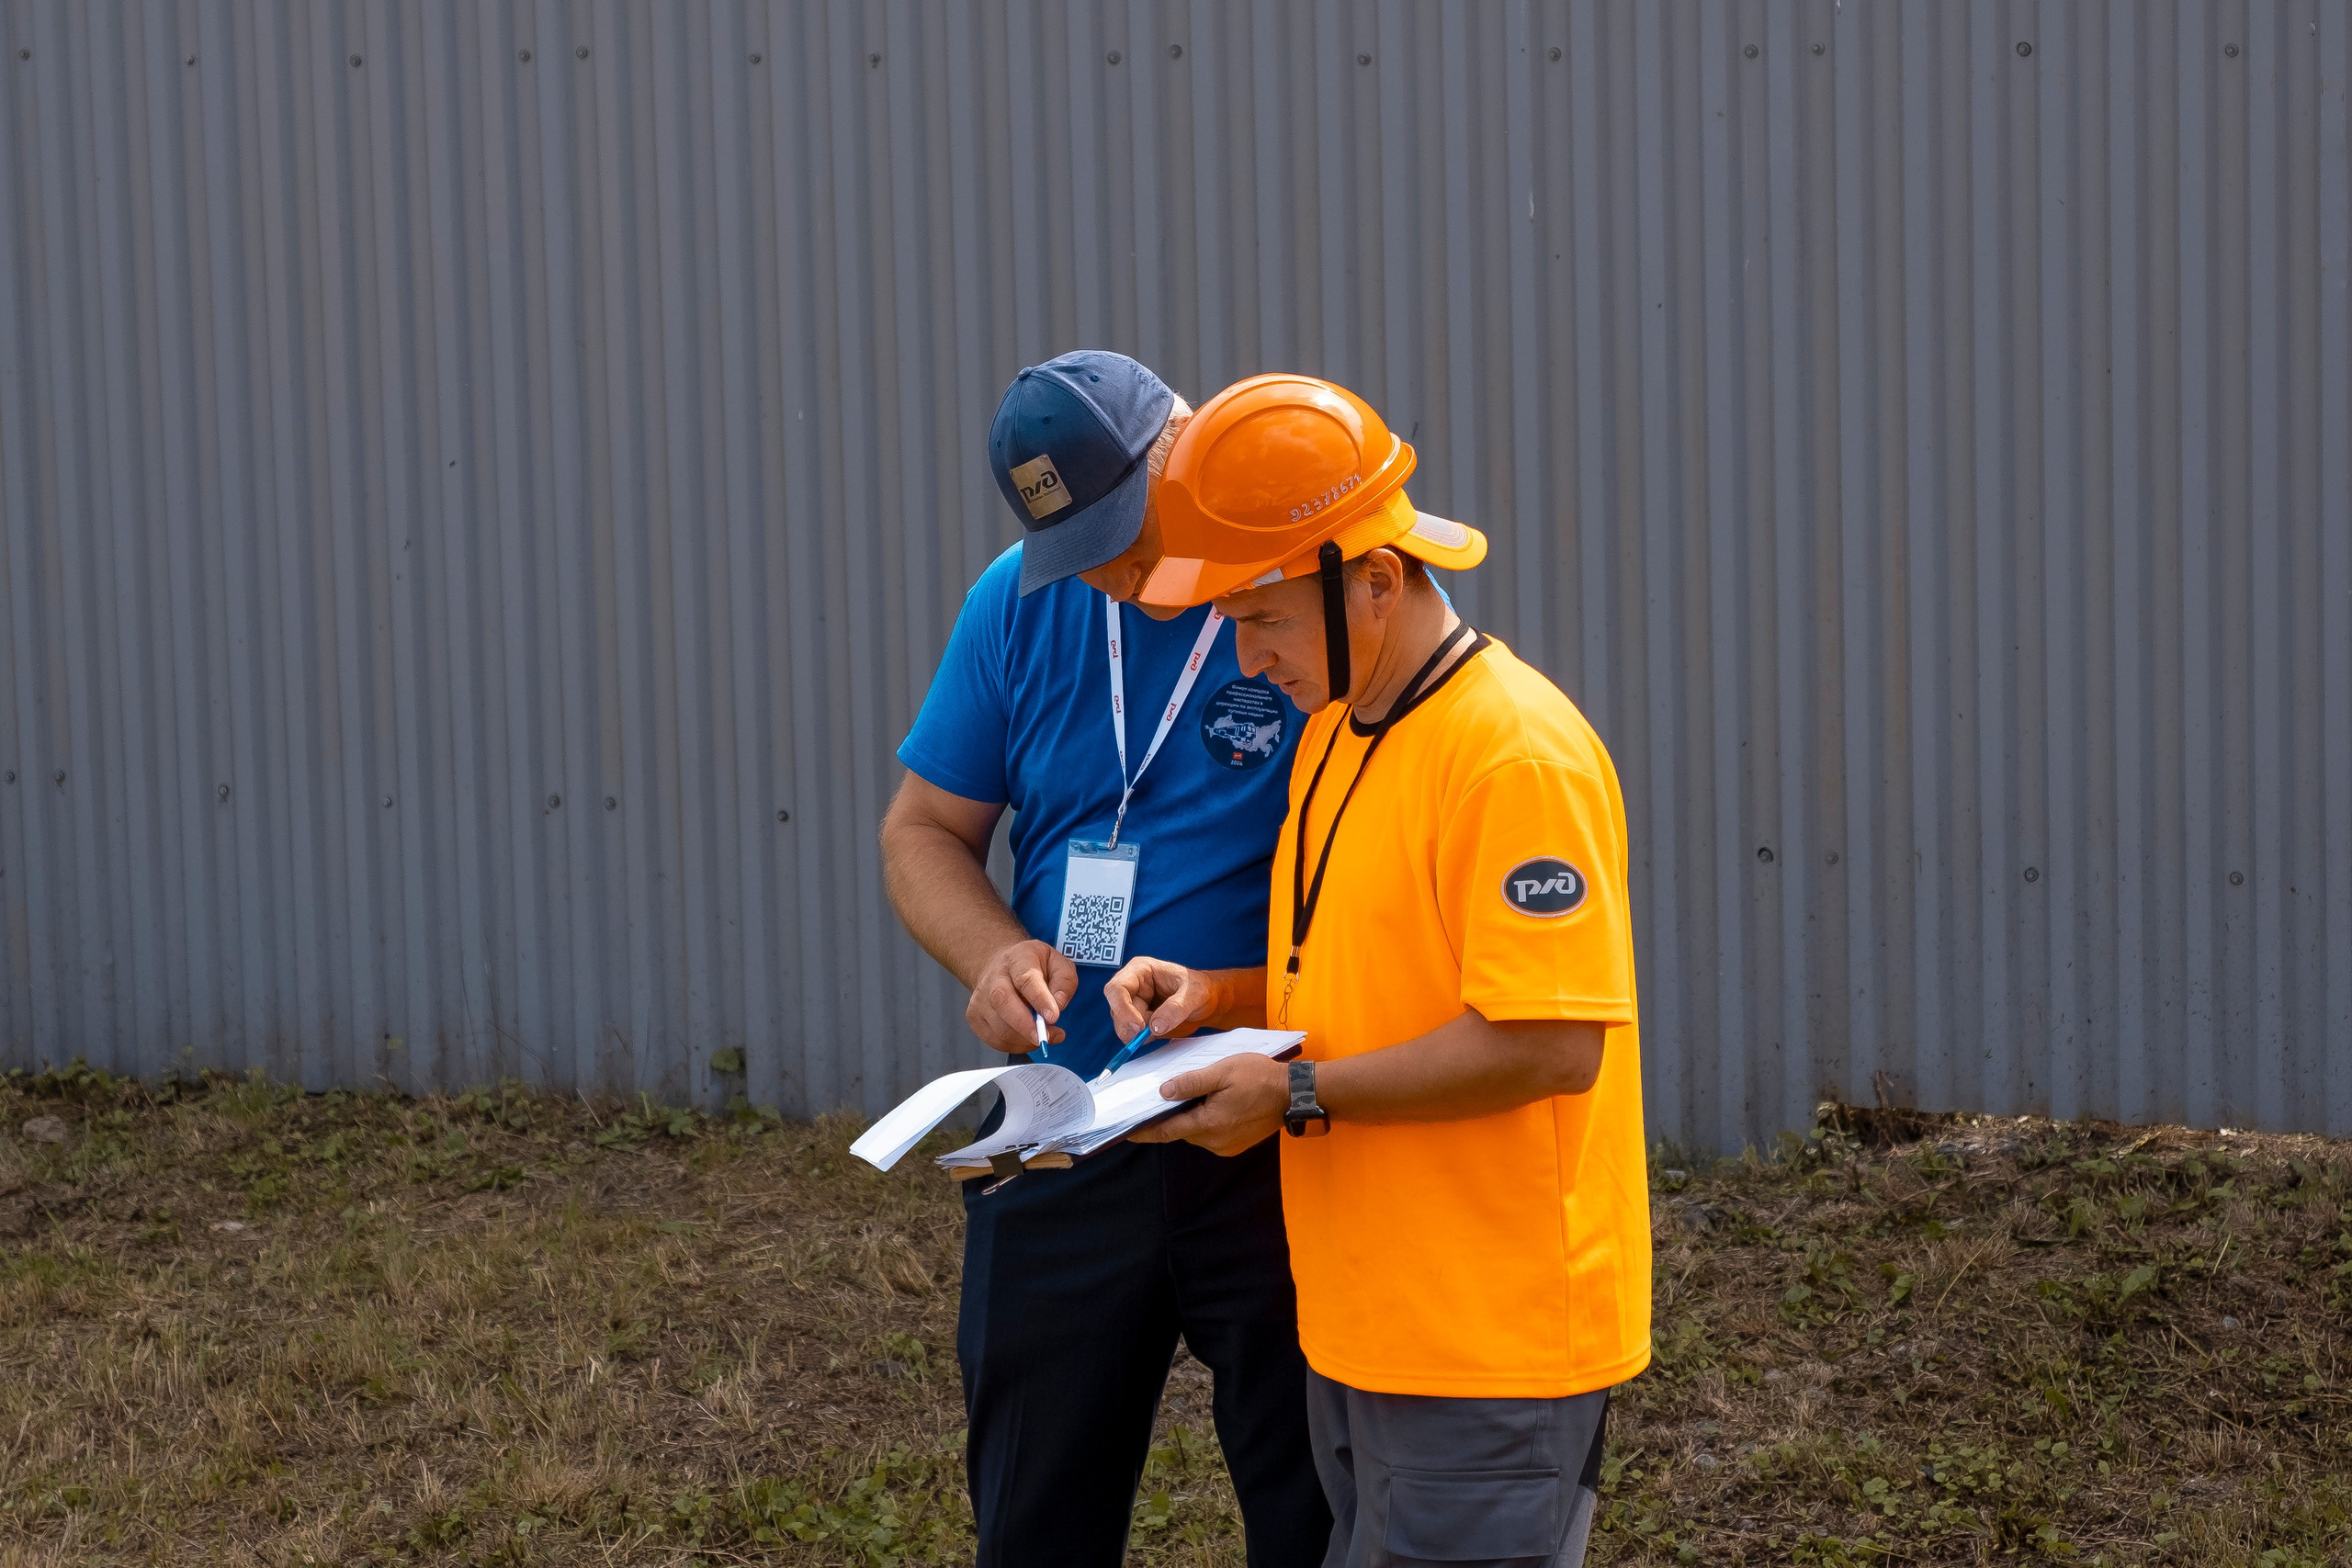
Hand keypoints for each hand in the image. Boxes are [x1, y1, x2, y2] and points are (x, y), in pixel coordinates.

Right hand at [965, 939, 1077, 1055]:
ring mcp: (981, 998)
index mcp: (1018, 960)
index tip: (1053, 1017)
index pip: (1026, 979)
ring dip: (1024, 1039)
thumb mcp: (1057, 962)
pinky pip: (995, 1040)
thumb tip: (1058, 1004)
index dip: (1040, 1000)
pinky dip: (1015, 1046)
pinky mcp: (975, 1017)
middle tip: (1044, 1038)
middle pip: (1003, 1002)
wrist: (1000, 965)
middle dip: (1025, 1025)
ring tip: (1044, 1035)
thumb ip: (1064, 981)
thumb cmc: (1031, 966)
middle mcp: (995, 977)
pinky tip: (1028, 1038)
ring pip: (998, 1026)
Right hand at [1103, 956, 1221, 1042]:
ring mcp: (1133, 1005)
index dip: (1122, 1008)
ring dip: (1139, 1034)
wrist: (1206, 1002)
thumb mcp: (1194, 994)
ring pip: (1121, 1026)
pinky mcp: (1137, 1021)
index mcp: (1140, 970)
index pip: (1117, 988)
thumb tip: (1155, 1026)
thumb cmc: (1199, 989)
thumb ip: (1176, 1008)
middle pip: (1116, 1010)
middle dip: (1132, 1025)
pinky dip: (1144, 1040)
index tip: (1139, 1026)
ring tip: (1165, 1025)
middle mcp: (1132, 987)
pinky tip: (1161, 1031)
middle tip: (1154, 1031)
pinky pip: (1131, 1036)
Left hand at [1128, 1053, 1289, 1156]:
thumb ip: (1191, 1083)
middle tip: (1153, 1100)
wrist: (1294, 1094)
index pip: (1167, 1131)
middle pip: (1180, 1131)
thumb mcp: (1223, 1072)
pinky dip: (1203, 1120)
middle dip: (1167, 1117)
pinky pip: (1210, 1133)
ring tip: (1183, 1095)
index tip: (1125, 1131)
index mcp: (1209, 1124)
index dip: (1144, 1131)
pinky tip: (1206, 1102)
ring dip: (1187, 1116)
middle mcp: (1215, 1141)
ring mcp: (1226, 1145)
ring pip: (1195, 1131)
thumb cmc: (1260, 1078)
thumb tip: (1163, 1091)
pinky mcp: (1236, 1143)